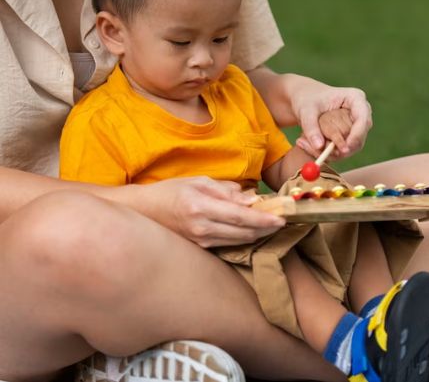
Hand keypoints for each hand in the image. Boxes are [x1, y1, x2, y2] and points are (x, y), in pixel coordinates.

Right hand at [130, 177, 284, 247]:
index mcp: (201, 207)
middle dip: (267, 228)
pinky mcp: (200, 248)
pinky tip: (252, 230)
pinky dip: (243, 237)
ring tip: (271, 224)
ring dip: (258, 234)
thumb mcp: (199, 181)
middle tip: (283, 220)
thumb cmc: (171, 191)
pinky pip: (228, 244)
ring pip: (239, 241)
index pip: (241, 217)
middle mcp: (201, 228)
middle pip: (244, 233)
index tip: (282, 217)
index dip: (264, 219)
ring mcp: (200, 241)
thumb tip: (253, 199)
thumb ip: (227, 190)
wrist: (143, 211)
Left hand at [293, 85, 371, 158]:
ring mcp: (358, 125)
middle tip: (319, 153)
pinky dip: (329, 153)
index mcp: (355, 98)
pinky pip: (344, 150)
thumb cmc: (307, 99)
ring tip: (306, 144)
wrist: (305, 99)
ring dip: (331, 152)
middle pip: (359, 137)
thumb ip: (311, 127)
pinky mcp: (352, 135)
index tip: (344, 149)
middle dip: (340, 148)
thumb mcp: (305, 111)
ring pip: (351, 147)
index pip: (363, 119)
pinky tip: (312, 146)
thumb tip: (319, 146)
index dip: (356, 135)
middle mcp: (361, 112)